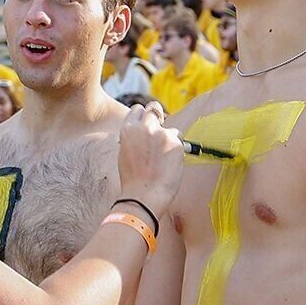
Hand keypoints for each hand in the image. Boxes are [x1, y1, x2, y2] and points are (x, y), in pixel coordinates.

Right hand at [118, 103, 182, 217]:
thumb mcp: (125, 153)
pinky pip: (180, 143)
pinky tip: (170, 166)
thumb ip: (135, 139)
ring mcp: (161, 133)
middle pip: (155, 109)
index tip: (148, 123)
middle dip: (159, 117)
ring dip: (171, 140)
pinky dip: (178, 153)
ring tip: (164, 161)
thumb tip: (145, 134)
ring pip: (171, 129)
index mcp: (128, 129)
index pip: (138, 109)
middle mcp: (144, 127)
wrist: (143, 196)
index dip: (144, 116)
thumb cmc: (133, 180)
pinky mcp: (175, 142)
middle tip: (162, 132)